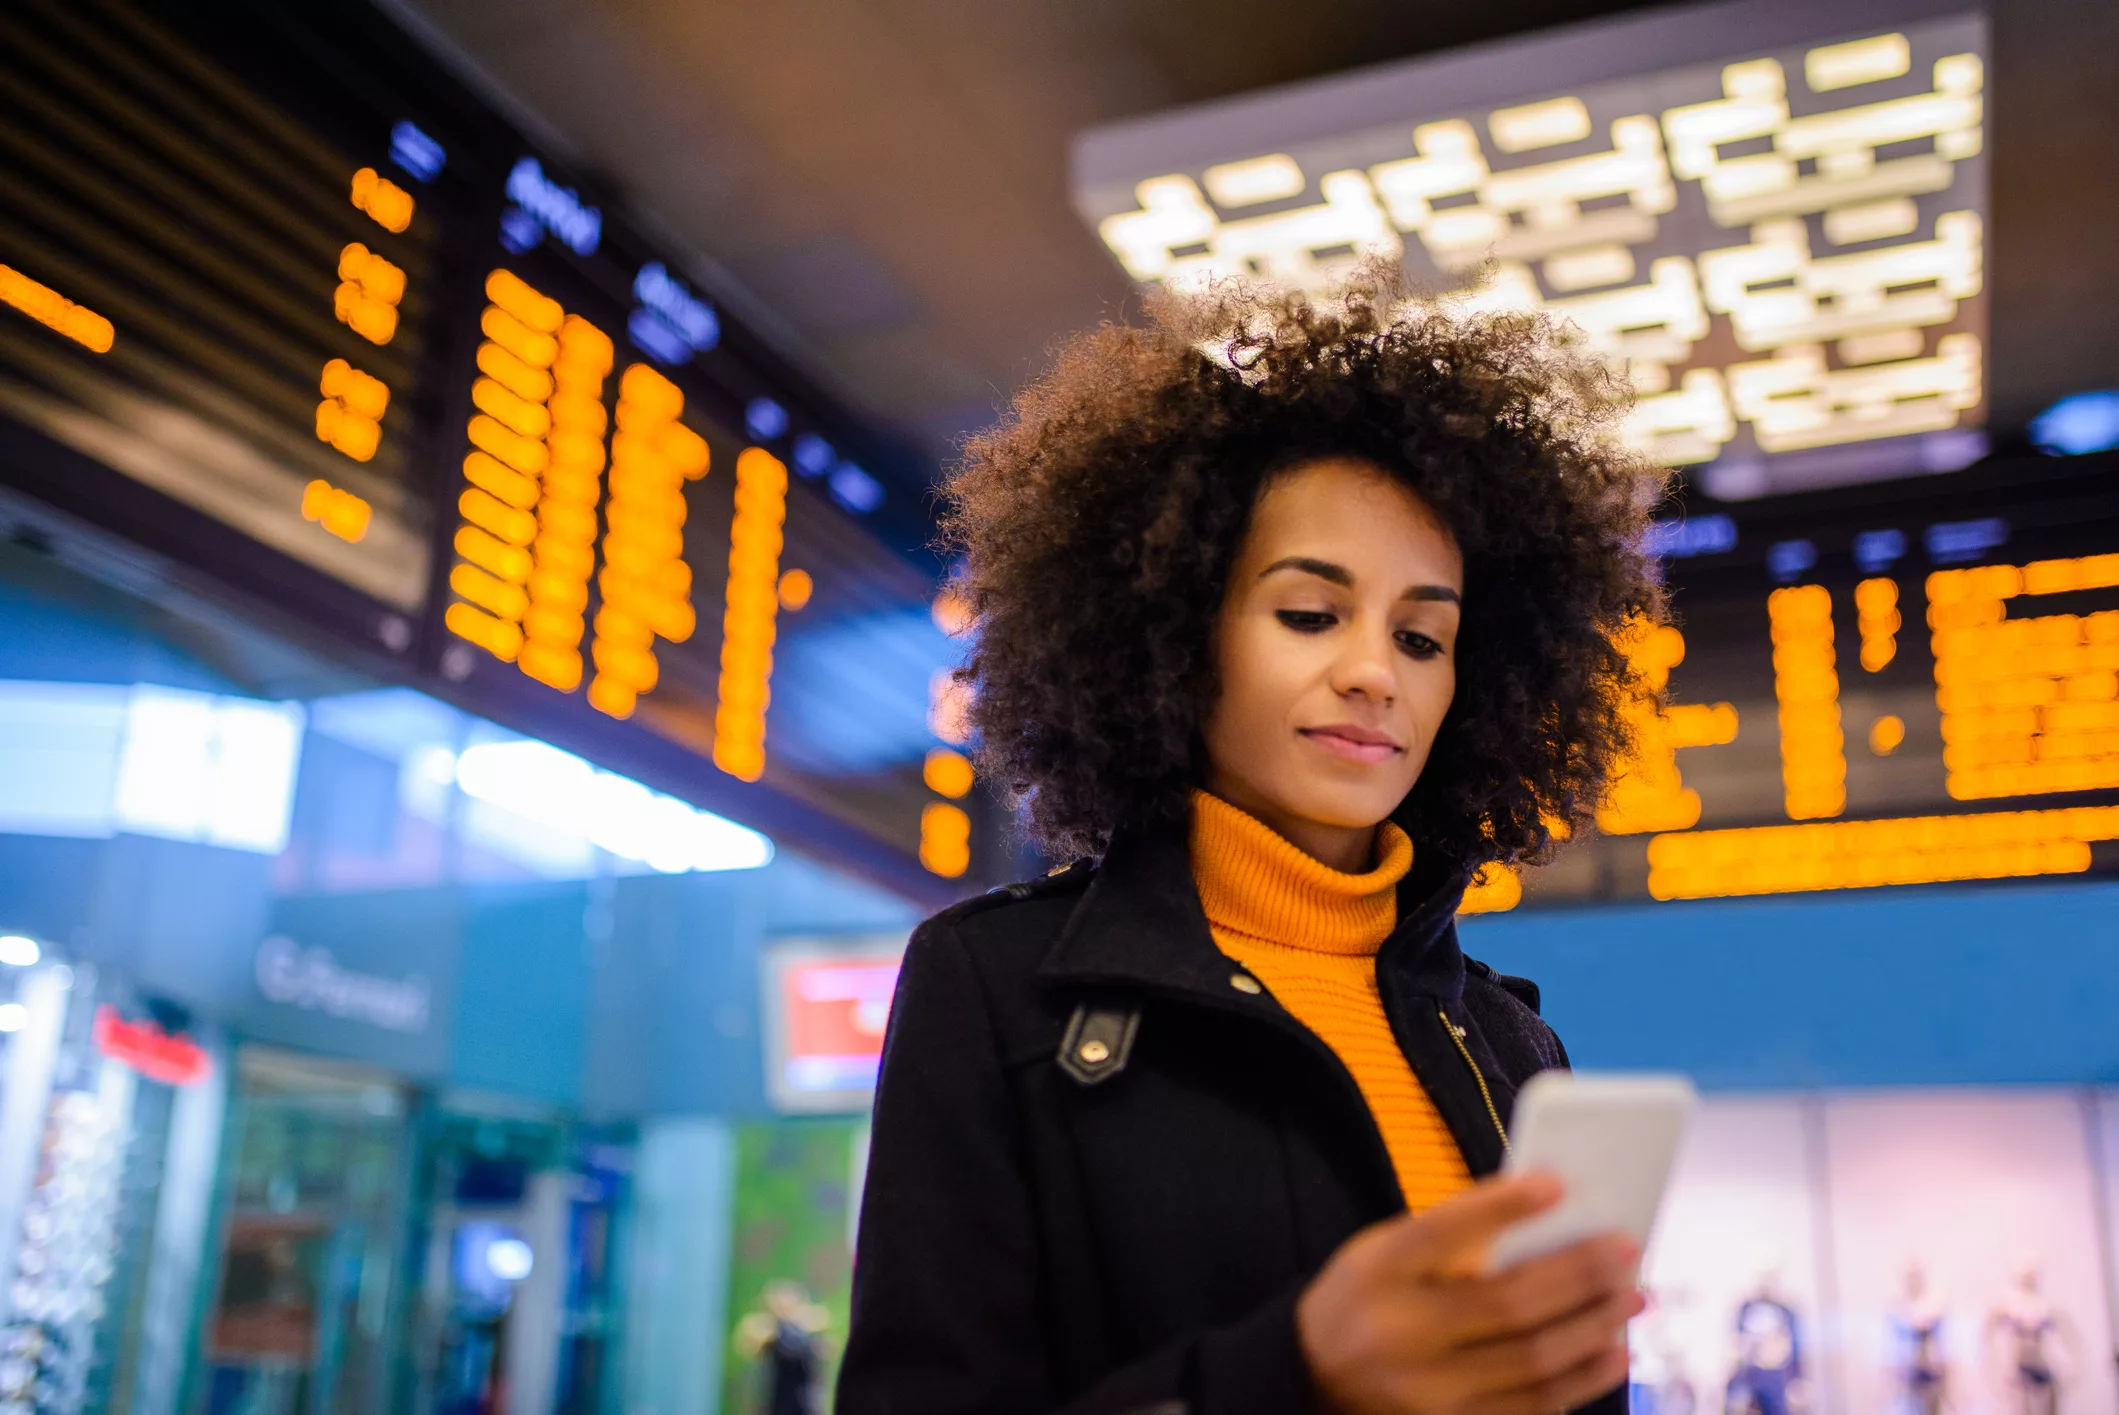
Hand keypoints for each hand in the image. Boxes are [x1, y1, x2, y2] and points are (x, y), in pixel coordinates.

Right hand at [1296, 1172, 1639, 1414]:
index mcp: (1379, 1271)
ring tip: (1632, 1296)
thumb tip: (1550, 1217)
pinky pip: (1533, 1406)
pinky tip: (1613, 1351)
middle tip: (1627, 1248)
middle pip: (1509, 1302)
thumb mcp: (1384, 1250)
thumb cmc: (1368, 1296)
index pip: (1446, 1230)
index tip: (1559, 1184)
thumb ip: (1452, 1237)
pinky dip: (1582, 1378)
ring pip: (1533, 1359)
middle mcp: (1400, 1334)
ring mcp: (1427, 1392)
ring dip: (1594, 1326)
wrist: (1313, 1376)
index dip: (1504, 1207)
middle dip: (1579, 1273)